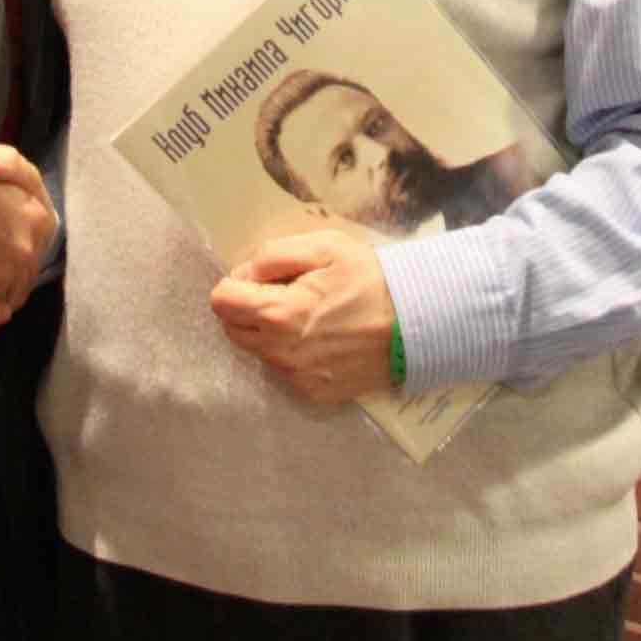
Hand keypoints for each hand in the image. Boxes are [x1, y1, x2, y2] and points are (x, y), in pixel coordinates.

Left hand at [209, 224, 395, 406]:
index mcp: (278, 313)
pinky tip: (322, 338)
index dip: (236, 284)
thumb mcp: (324, 247)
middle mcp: (280, 352)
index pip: (221, 301)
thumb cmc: (370, 278)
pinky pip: (285, 371)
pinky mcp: (315, 392)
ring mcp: (297, 377)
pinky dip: (292, 353)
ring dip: (268, 332)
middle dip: (247, 308)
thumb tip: (244, 274)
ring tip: (308, 315)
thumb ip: (274, 256)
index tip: (262, 279)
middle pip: (233, 329)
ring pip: (258, 351)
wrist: (419, 323)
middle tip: (283, 293)